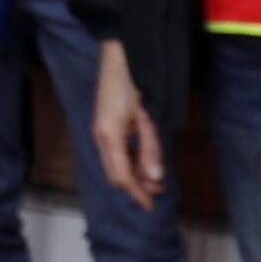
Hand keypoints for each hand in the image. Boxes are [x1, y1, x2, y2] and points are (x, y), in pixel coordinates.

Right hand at [92, 39, 168, 207]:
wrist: (119, 55)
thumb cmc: (133, 82)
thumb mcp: (147, 117)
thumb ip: (150, 147)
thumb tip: (155, 176)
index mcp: (109, 136)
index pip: (122, 176)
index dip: (137, 193)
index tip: (151, 206)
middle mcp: (102, 137)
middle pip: (116, 173)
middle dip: (136, 186)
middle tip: (159, 191)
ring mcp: (102, 130)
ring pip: (117, 163)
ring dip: (136, 172)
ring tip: (156, 178)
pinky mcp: (107, 124)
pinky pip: (118, 151)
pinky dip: (132, 159)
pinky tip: (145, 160)